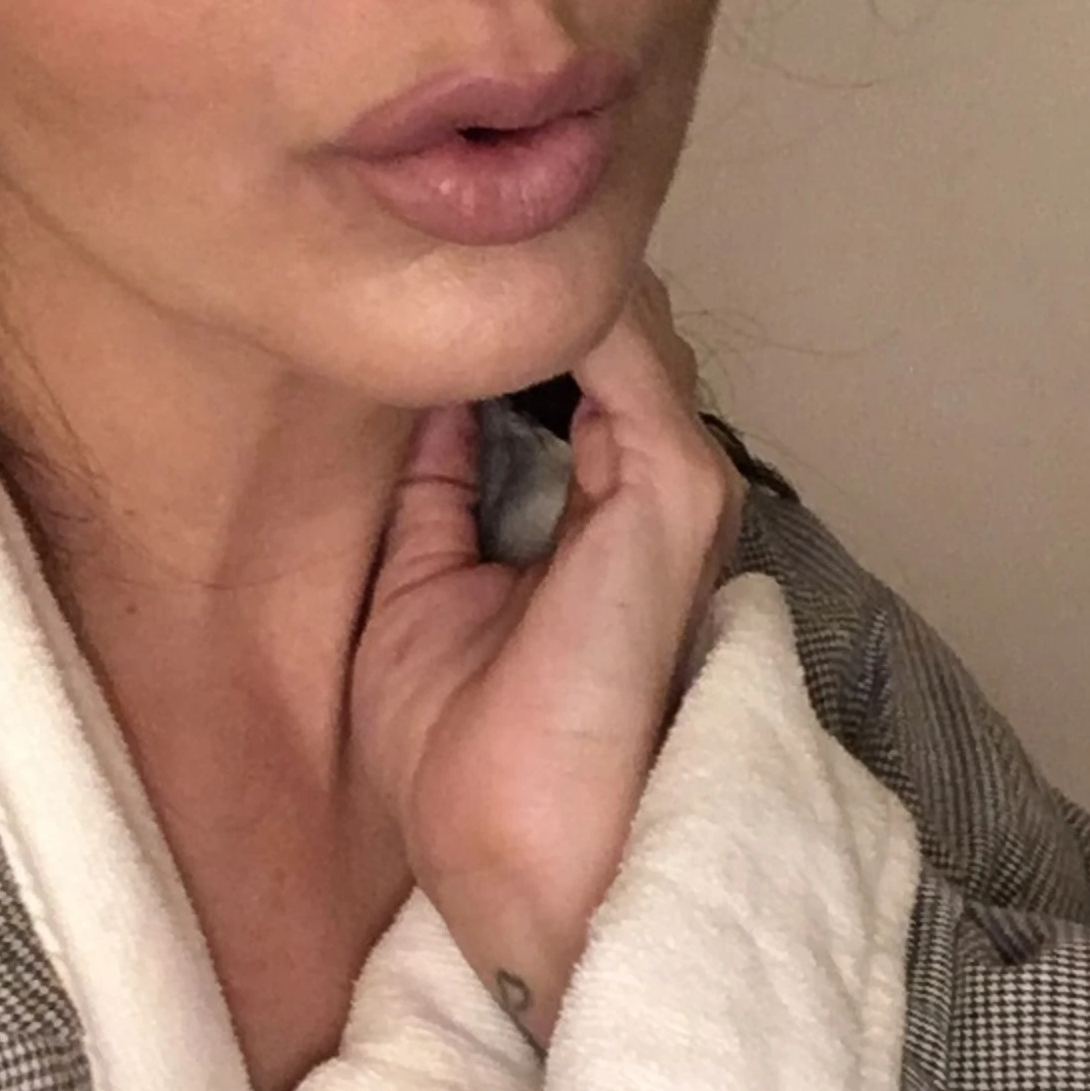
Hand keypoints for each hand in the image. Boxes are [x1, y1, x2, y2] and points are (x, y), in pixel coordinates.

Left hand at [351, 272, 743, 1047]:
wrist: (513, 859)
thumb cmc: (467, 759)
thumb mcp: (420, 590)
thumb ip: (436, 491)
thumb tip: (418, 402)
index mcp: (609, 516)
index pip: (578, 371)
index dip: (504, 319)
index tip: (413, 271)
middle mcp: (658, 488)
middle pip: (613, 330)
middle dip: (526, 278)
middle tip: (422, 231)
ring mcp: (677, 484)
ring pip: (624, 322)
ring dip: (537, 275)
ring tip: (444, 233)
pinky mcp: (674, 492)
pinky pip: (624, 349)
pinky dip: (556, 304)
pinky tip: (477, 279)